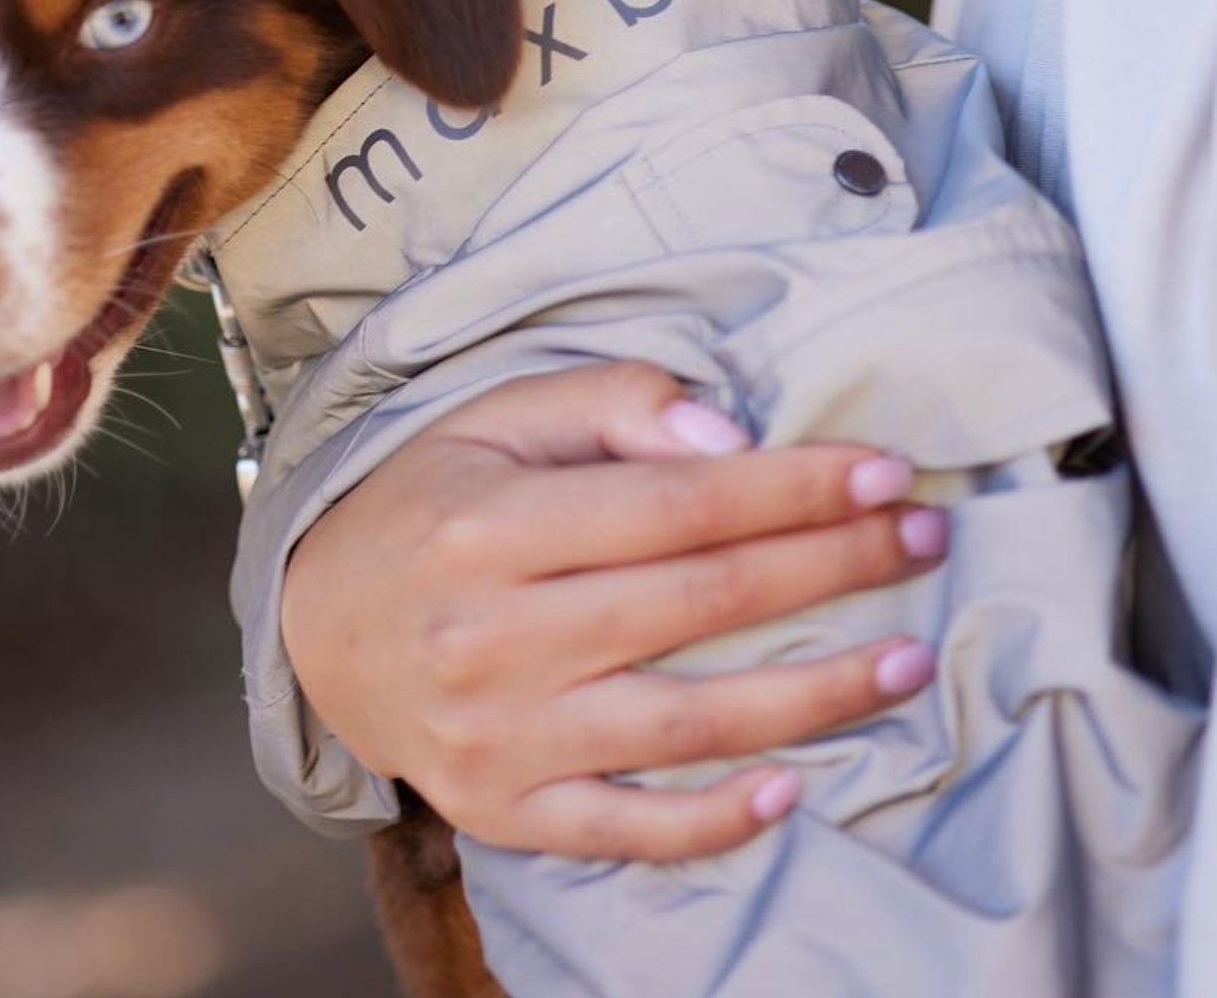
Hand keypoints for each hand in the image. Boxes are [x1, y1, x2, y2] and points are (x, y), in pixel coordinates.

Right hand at [281, 361, 944, 861]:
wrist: (314, 625)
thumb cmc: (424, 504)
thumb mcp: (492, 422)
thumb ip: (607, 404)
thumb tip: (727, 441)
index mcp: (487, 527)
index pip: (675, 505)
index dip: (792, 488)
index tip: (882, 472)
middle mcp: (491, 635)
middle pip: (697, 603)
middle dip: (829, 565)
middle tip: (918, 537)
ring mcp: (497, 736)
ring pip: (682, 723)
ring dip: (809, 695)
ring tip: (902, 662)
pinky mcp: (501, 808)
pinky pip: (624, 827)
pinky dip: (712, 817)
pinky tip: (791, 787)